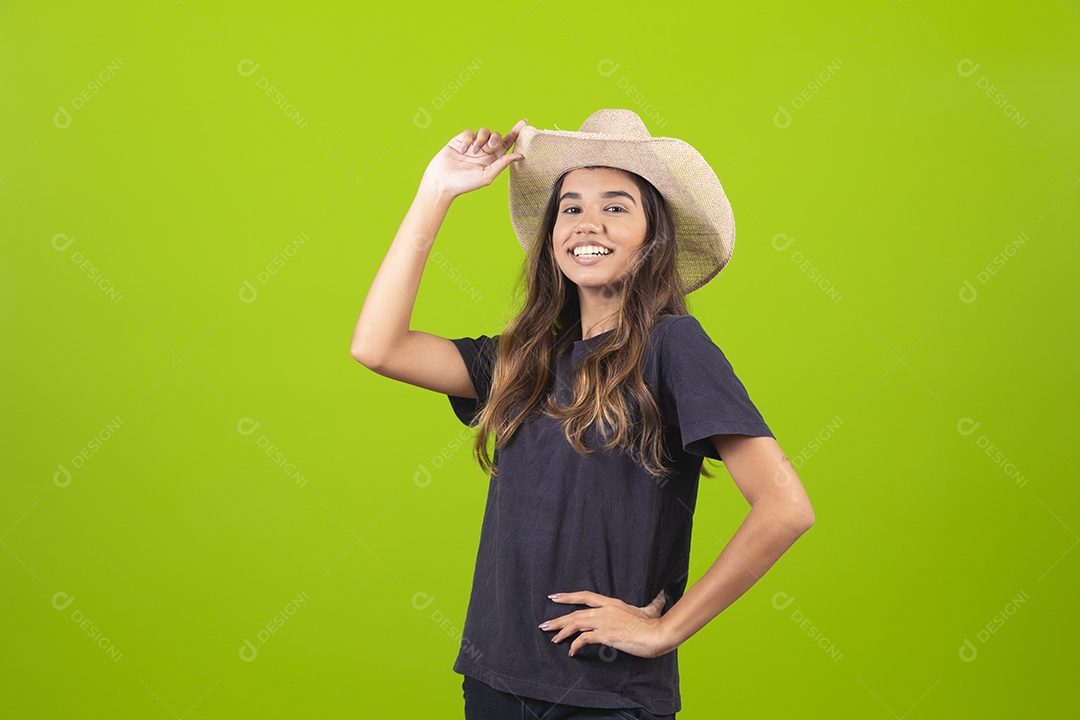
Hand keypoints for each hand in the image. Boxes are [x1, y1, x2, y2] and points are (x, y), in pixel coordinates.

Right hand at [420, 119, 526, 198]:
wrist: (442, 182)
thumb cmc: (464, 184)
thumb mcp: (487, 175)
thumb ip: (503, 163)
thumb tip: (520, 156)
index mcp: (493, 160)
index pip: (507, 143)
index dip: (516, 133)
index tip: (524, 122)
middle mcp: (484, 151)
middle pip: (496, 135)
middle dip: (495, 138)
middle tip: (490, 147)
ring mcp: (472, 145)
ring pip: (483, 131)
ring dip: (480, 140)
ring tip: (473, 152)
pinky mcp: (460, 140)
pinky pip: (469, 132)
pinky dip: (468, 140)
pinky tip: (462, 151)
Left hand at [538, 589, 673, 658]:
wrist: (658, 634)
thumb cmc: (655, 624)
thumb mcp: (652, 609)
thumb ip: (653, 602)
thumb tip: (662, 594)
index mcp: (612, 603)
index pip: (585, 596)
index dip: (568, 597)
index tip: (554, 598)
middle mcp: (605, 610)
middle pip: (575, 612)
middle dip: (558, 619)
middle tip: (544, 625)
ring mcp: (605, 621)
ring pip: (576, 624)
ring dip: (562, 632)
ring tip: (553, 638)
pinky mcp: (606, 635)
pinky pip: (584, 639)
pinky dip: (575, 645)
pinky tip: (572, 651)